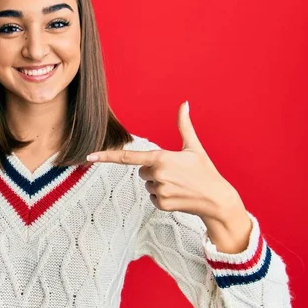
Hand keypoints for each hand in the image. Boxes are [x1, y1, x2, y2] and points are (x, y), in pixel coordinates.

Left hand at [86, 101, 251, 252]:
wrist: (217, 200)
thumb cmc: (205, 171)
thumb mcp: (194, 147)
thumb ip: (184, 125)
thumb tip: (185, 103)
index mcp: (161, 158)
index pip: (128, 157)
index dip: (107, 156)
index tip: (89, 156)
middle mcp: (157, 174)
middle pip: (141, 170)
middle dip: (154, 170)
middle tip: (175, 173)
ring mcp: (159, 190)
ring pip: (146, 183)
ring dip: (158, 183)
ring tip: (178, 184)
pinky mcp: (161, 204)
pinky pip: (152, 197)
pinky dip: (162, 196)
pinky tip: (178, 195)